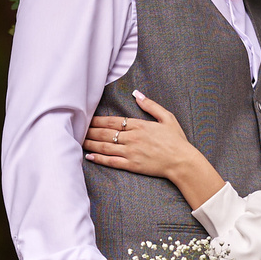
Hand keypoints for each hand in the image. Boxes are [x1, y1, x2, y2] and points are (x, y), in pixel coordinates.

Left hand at [83, 92, 224, 205]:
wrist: (182, 161)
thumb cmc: (176, 140)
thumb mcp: (167, 117)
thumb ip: (150, 105)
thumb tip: (137, 94)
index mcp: (139, 125)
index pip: (113, 121)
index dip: (98, 120)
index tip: (88, 119)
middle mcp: (132, 138)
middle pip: (105, 133)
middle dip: (90, 131)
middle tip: (78, 129)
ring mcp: (131, 152)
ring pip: (105, 147)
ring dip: (91, 143)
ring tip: (80, 141)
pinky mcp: (131, 165)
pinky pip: (111, 161)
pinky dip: (99, 159)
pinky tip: (89, 156)